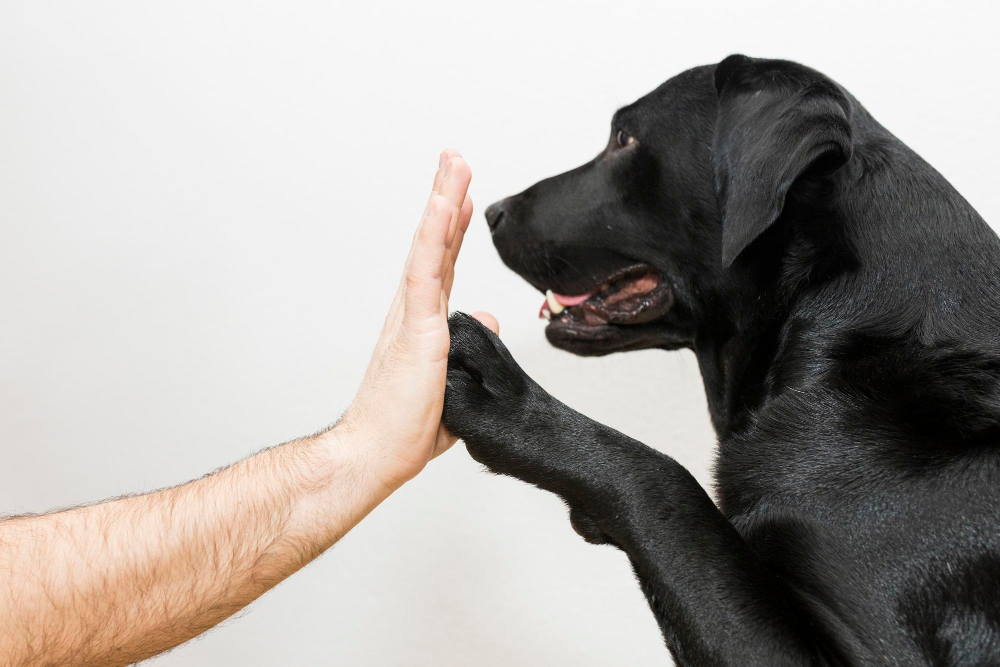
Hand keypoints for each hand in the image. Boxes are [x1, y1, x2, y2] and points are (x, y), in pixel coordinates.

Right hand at [339, 149, 498, 489]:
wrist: (375, 454)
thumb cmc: (403, 427)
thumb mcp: (455, 380)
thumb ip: (471, 345)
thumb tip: (488, 316)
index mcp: (422, 324)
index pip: (441, 266)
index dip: (452, 230)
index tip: (461, 197)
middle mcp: (413, 311)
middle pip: (434, 244)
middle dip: (445, 199)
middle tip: (453, 159)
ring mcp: (412, 316)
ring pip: (429, 246)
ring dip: (442, 201)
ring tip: (454, 162)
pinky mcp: (416, 328)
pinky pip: (425, 272)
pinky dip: (434, 235)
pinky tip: (444, 204)